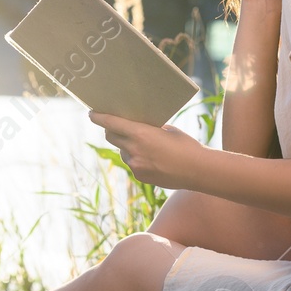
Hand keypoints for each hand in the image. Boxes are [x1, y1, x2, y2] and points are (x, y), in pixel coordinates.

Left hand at [88, 110, 205, 190]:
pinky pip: (132, 164)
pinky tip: (153, 159)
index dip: (98, 117)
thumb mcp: (167, 130)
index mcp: (140, 133)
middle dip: (112, 131)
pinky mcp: (140, 177)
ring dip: (127, 146)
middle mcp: (133, 150)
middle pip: (111, 137)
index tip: (91, 113)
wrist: (198, 170)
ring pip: (123, 152)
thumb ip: (150, 129)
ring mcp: (135, 165)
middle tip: (117, 126)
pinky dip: (137, 159)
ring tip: (146, 145)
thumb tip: (139, 127)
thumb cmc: (186, 145)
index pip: (110, 123)